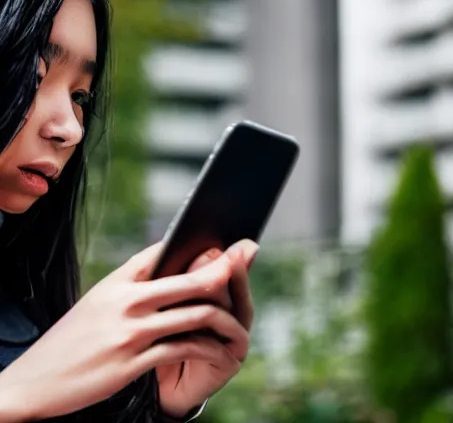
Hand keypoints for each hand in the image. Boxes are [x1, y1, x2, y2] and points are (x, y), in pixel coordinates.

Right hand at [0, 240, 256, 420]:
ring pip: (192, 314)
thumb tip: (166, 259)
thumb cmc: (74, 336)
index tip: (221, 245)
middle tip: (244, 261)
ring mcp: (130, 333)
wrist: (35, 380)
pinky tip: (217, 349)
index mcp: (118, 282)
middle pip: (187, 280)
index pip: (162, 253)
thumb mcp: (99, 299)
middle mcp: (126, 302)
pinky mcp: (132, 364)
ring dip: (220, 315)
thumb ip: (133, 280)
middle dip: (221, 270)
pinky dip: (205, 348)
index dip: (194, 247)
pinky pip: (182, 349)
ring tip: (236, 317)